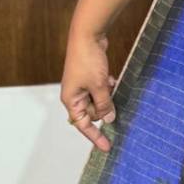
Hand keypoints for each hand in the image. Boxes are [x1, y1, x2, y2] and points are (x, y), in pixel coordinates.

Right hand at [61, 31, 116, 153]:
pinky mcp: (89, 76)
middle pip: (92, 112)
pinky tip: (110, 78)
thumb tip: (108, 119)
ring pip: (98, 100)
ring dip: (107, 96)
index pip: (83, 125)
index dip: (95, 136)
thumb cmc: (88, 60)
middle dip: (104, 108)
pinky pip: (100, 89)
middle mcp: (74, 95)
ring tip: (109, 84)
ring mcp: (81, 85)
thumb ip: (104, 104)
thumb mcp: (98, 86)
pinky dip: (107, 86)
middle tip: (112, 99)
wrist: (87, 35)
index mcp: (71, 100)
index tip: (108, 147)